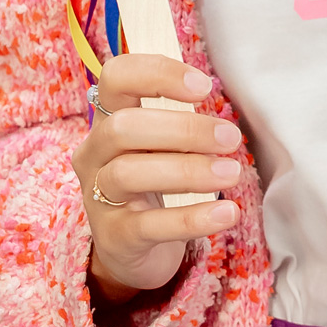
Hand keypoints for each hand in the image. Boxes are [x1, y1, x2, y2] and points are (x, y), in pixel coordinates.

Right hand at [70, 55, 241, 303]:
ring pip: (129, 173)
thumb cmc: (155, 186)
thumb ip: (179, 121)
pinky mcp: (115, 237)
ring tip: (231, 173)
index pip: (115, 78)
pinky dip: (193, 218)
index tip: (204, 86)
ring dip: (188, 170)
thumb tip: (218, 100)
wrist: (134, 252)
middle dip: (183, 129)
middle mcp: (94, 154)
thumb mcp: (161, 147)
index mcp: (107, 120)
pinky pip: (150, 225)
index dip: (157, 73)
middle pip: (124, 127)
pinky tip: (227, 212)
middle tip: (230, 138)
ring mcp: (98, 197)